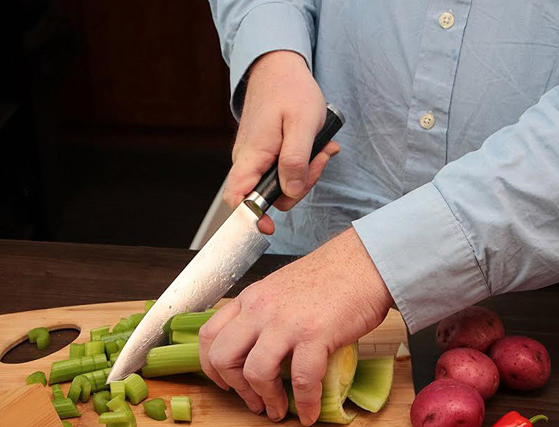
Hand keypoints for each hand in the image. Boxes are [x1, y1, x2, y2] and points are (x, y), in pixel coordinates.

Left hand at [199, 228, 393, 424]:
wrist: (364, 261)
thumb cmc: (330, 275)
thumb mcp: (282, 288)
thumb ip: (266, 313)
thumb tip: (265, 348)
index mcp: (251, 298)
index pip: (209, 334)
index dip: (211, 366)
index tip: (226, 382)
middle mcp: (260, 309)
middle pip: (223, 357)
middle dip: (235, 388)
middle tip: (253, 401)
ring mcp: (286, 322)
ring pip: (255, 372)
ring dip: (266, 400)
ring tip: (278, 410)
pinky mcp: (315, 334)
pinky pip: (302, 380)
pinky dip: (305, 403)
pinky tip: (311, 412)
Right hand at [225, 50, 340, 234]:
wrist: (278, 67)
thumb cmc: (290, 90)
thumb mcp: (302, 124)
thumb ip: (296, 160)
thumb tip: (291, 192)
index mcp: (251, 155)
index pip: (237, 198)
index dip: (251, 217)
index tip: (269, 227)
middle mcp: (248, 160)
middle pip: (269, 195)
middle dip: (300, 186)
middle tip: (318, 160)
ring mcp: (256, 157)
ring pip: (281, 183)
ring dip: (305, 172)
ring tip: (320, 149)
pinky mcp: (265, 153)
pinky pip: (283, 168)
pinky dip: (302, 162)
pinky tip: (314, 146)